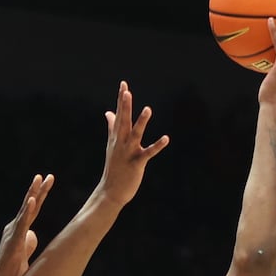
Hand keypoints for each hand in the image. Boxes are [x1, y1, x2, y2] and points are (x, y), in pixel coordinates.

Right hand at [0, 174, 51, 275]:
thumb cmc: (12, 270)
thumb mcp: (24, 253)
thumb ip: (28, 242)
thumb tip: (32, 234)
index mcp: (20, 230)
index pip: (33, 209)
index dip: (40, 196)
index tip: (48, 182)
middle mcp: (15, 227)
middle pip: (29, 205)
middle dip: (38, 189)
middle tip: (47, 176)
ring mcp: (14, 232)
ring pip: (25, 209)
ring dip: (32, 194)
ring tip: (38, 180)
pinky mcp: (14, 240)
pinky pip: (22, 223)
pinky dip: (27, 211)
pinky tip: (32, 200)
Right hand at [97, 81, 168, 204]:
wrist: (110, 191)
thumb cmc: (114, 167)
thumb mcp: (111, 145)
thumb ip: (112, 127)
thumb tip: (108, 112)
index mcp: (116, 137)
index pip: (119, 114)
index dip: (121, 99)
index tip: (124, 84)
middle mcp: (120, 143)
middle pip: (123, 121)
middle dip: (125, 106)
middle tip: (126, 91)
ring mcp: (128, 153)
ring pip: (135, 134)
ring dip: (141, 122)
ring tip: (148, 109)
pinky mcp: (137, 163)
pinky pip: (148, 153)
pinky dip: (157, 146)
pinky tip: (166, 138)